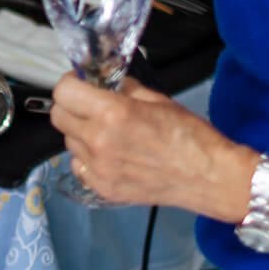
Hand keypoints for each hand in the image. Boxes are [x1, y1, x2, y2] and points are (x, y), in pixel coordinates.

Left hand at [49, 75, 252, 216]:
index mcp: (112, 113)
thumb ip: (123, 89)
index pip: (63, 92)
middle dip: (71, 106)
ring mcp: (99, 169)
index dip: (71, 84)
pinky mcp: (103, 189)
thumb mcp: (156, 99)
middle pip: (58, 117)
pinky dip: (87, 158)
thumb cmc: (189, 134)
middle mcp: (98, 141)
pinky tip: (108, 155)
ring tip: (106, 133)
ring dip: (80, 133)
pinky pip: (79, 166)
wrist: (210, 177)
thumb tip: (102, 81)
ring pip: (68, 142)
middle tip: (90, 106)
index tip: (82, 84)